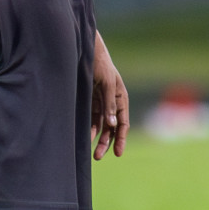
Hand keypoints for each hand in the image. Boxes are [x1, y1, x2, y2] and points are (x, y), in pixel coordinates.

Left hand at [90, 32, 128, 158]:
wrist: (87, 52)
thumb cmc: (101, 66)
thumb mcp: (107, 84)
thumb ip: (109, 104)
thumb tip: (112, 125)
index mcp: (121, 99)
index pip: (123, 123)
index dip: (121, 139)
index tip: (118, 153)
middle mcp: (113, 104)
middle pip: (112, 128)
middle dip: (107, 143)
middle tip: (97, 157)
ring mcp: (102, 104)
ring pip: (102, 126)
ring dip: (98, 139)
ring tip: (93, 153)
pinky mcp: (92, 102)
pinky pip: (93, 120)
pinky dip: (90, 129)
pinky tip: (86, 138)